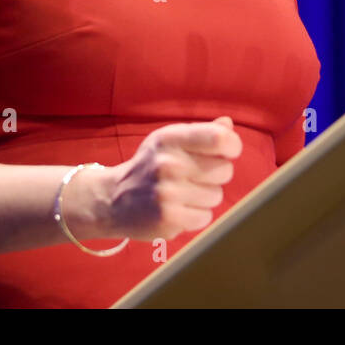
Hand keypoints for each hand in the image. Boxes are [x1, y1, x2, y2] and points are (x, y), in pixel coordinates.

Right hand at [78, 116, 241, 242]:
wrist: (112, 199)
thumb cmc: (150, 165)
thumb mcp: (168, 141)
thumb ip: (201, 133)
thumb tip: (228, 125)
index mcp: (170, 139)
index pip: (220, 139)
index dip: (232, 146)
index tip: (226, 152)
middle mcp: (169, 164)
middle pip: (225, 170)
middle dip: (216, 174)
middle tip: (195, 175)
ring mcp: (168, 193)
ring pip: (216, 195)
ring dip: (205, 196)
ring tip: (183, 193)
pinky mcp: (168, 219)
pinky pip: (205, 217)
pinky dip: (196, 215)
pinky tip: (179, 209)